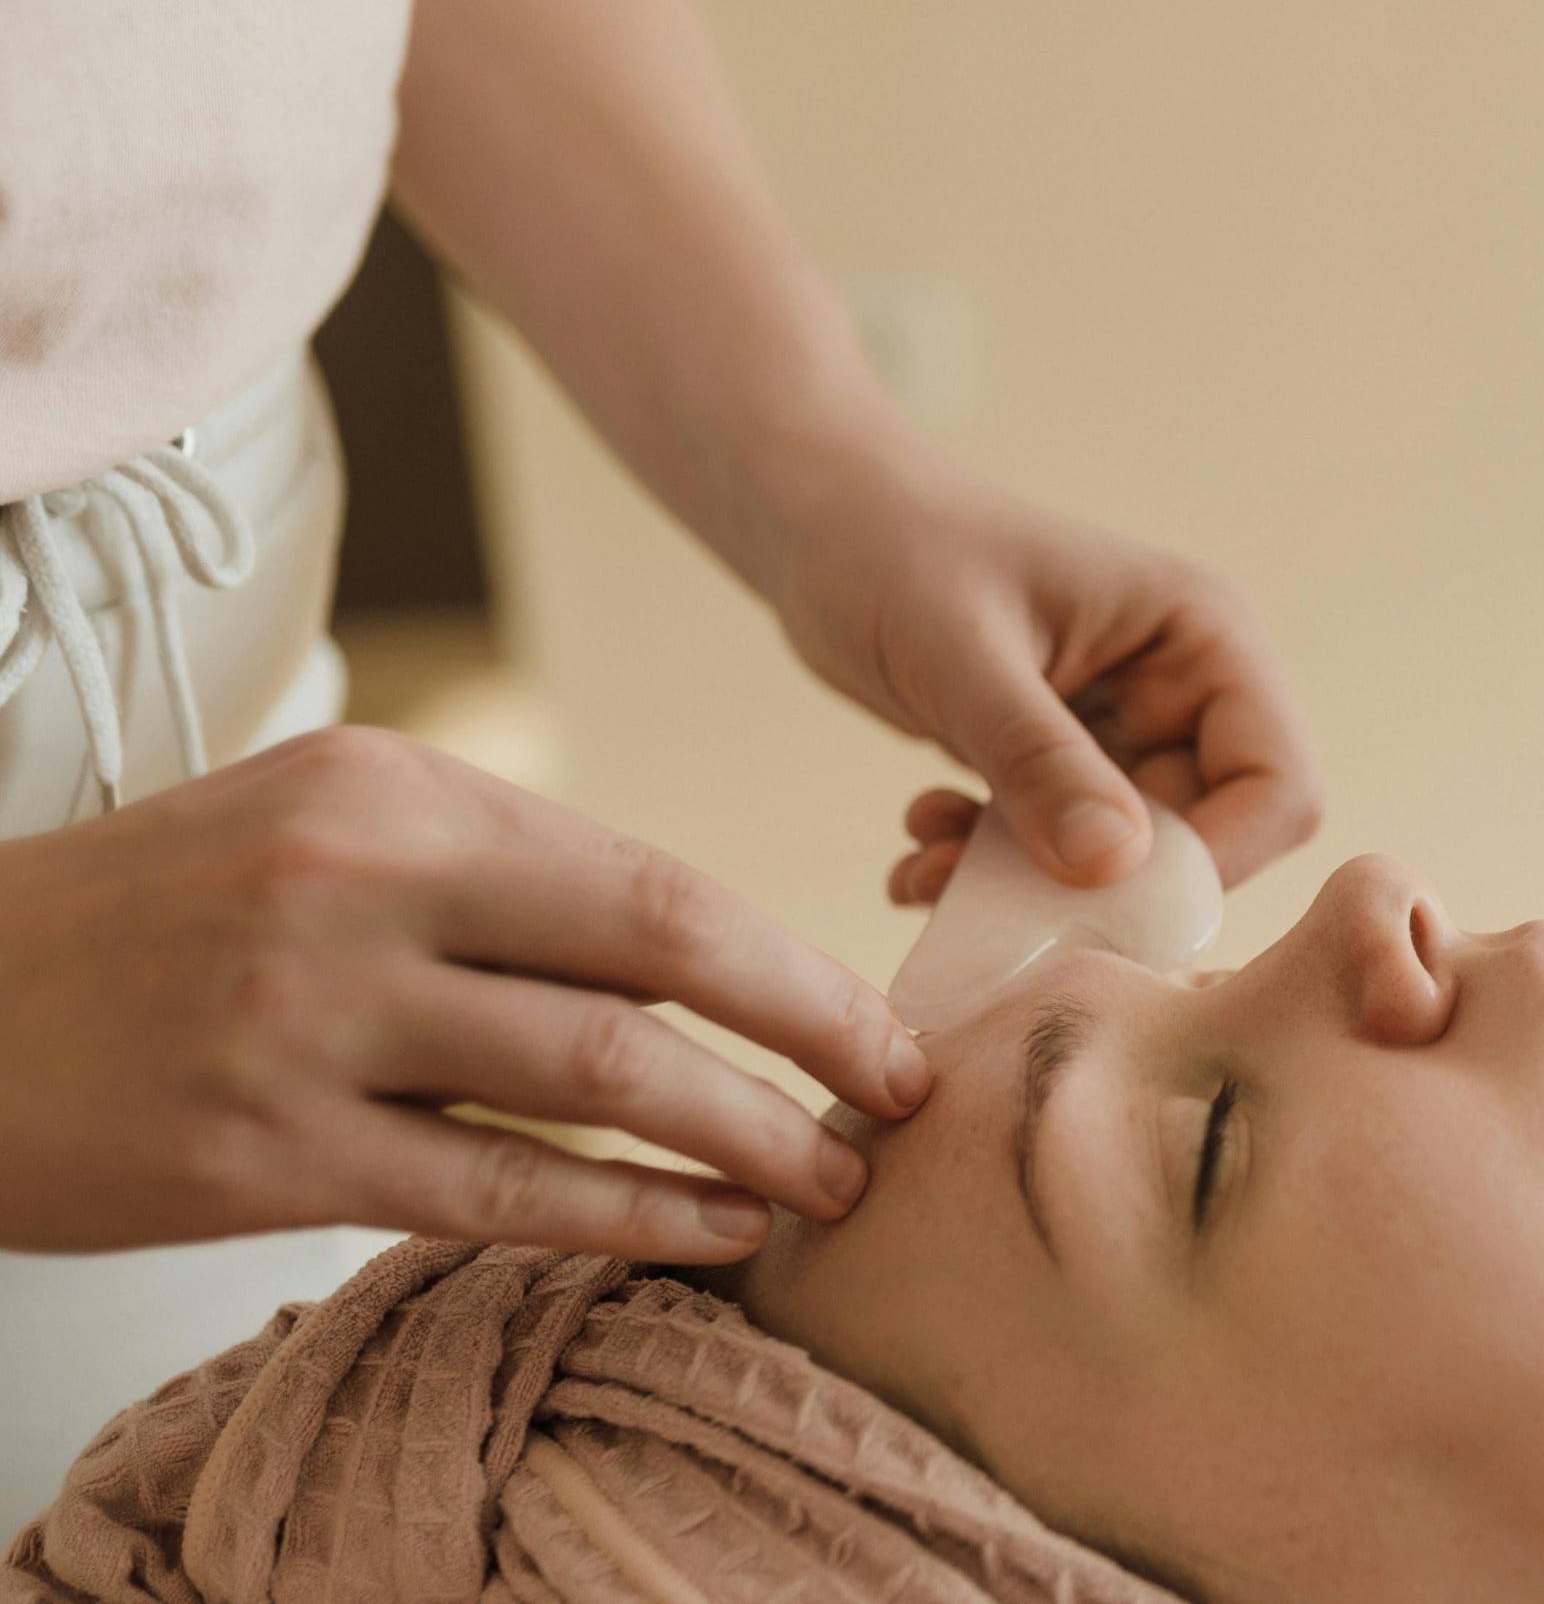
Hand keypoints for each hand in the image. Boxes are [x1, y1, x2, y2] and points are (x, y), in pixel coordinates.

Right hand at [0, 727, 928, 1260]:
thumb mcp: (322, 828)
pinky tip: (705, 1236)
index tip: (873, 1020)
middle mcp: (365, 888)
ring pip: (596, 1084)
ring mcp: (313, 1023)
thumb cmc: (155, 916)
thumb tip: (680, 959)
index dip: (788, 962)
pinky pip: (494, 1195)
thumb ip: (495, 879)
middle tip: (901, 1099)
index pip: (649, 882)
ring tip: (825, 1185)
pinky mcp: (263, 1155)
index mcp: (400, 794)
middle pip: (656, 960)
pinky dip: (624, 1220)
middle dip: (810, 1035)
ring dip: (740, 1140)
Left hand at [773, 468, 1322, 901]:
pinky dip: (992, 872)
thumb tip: (1115, 870)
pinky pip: (1060, 855)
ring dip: (1029, 890)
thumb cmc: (893, 549)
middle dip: (1095, 891)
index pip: (1277, 786)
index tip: (1099, 902)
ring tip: (926, 865)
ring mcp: (1128, 731)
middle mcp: (1185, 691)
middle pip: (1202, 843)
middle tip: (979, 895)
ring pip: (1122, 866)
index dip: (1212, 863)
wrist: (819, 521)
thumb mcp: (962, 656)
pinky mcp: (1068, 764)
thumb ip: (1038, 760)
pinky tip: (919, 847)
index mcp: (1203, 639)